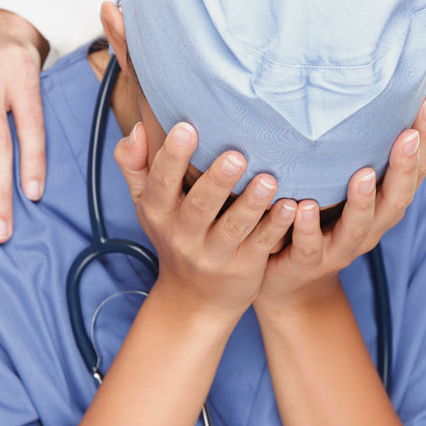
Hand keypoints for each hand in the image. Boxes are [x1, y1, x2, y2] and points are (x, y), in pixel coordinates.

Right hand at [114, 122, 296, 320]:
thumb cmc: (172, 237)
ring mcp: (214, 254)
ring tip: (268, 180)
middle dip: (217, 181)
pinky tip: (289, 207)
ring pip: (233, 227)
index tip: (186, 127)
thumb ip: (135, 166)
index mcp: (159, 213)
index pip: (161, 183)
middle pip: (200, 206)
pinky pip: (260, 244)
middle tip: (236, 156)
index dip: (172, 157)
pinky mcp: (243, 266)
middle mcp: (183, 236)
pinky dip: (275, 226)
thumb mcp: (146, 206)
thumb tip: (139, 129)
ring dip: (251, 204)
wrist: (192, 298)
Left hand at [254, 95, 425, 316]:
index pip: (411, 175)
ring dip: (363, 202)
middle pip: (395, 201)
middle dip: (404, 169)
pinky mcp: (307, 263)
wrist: (291, 284)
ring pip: (358, 228)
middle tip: (407, 136)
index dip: (424, 144)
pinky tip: (305, 207)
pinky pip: (310, 246)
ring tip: (363, 174)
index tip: (425, 104)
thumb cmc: (315, 229)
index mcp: (378, 210)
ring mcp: (338, 249)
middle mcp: (367, 230)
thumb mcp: (334, 195)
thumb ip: (342, 164)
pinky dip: (309, 227)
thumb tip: (346, 106)